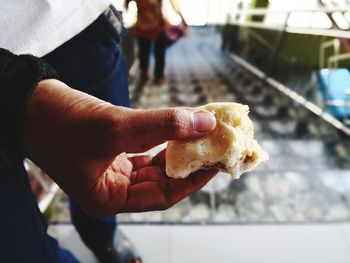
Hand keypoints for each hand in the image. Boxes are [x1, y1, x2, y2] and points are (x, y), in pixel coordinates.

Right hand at [23, 79, 216, 215]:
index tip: (216, 164)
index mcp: (108, 199)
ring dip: (176, 151)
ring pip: (155, 165)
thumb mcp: (115, 126)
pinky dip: (162, 141)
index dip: (192, 181)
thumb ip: (162, 125)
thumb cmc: (61, 123)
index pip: (163, 196)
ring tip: (201, 137)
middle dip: (188, 164)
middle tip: (214, 147)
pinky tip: (177, 131)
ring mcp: (112, 171)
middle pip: (161, 181)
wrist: (29, 103)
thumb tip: (205, 123)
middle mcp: (112, 189)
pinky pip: (145, 151)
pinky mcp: (112, 152)